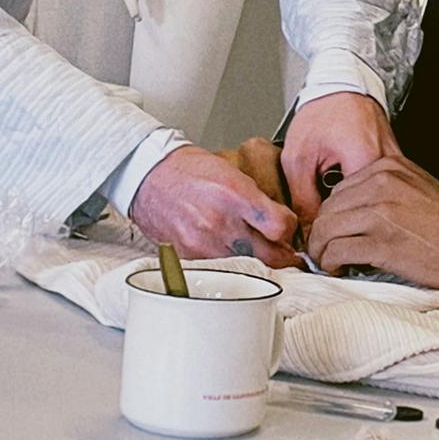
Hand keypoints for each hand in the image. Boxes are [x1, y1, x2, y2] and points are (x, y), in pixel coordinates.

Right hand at [131, 145, 299, 267]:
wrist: (149, 176)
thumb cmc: (188, 170)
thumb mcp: (231, 172)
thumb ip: (257, 199)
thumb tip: (279, 222)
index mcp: (235, 194)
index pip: (281, 226)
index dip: (290, 229)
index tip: (288, 229)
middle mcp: (221, 221)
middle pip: (270, 255)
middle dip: (283, 256)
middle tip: (286, 254)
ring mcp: (204, 242)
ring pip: (249, 267)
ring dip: (258, 263)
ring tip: (258, 253)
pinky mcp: (190, 256)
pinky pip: (222, 269)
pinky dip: (231, 265)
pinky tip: (231, 254)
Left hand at [281, 93, 399, 230]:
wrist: (345, 85)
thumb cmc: (323, 111)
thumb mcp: (299, 155)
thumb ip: (303, 198)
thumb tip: (308, 235)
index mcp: (366, 161)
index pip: (351, 217)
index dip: (330, 228)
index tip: (316, 232)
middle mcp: (389, 166)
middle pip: (366, 215)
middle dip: (343, 221)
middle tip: (323, 216)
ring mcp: (398, 167)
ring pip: (376, 207)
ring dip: (356, 210)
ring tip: (337, 197)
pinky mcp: (398, 167)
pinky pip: (381, 194)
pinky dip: (365, 198)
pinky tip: (350, 190)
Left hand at [305, 156, 438, 291]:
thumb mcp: (417, 189)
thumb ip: (385, 191)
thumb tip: (353, 212)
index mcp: (389, 166)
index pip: (339, 189)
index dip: (331, 215)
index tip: (332, 231)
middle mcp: (382, 182)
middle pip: (328, 209)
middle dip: (321, 233)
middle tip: (324, 250)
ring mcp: (381, 211)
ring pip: (327, 229)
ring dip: (322, 249)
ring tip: (330, 261)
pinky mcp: (382, 241)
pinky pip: (338, 250)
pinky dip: (331, 262)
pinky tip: (339, 268)